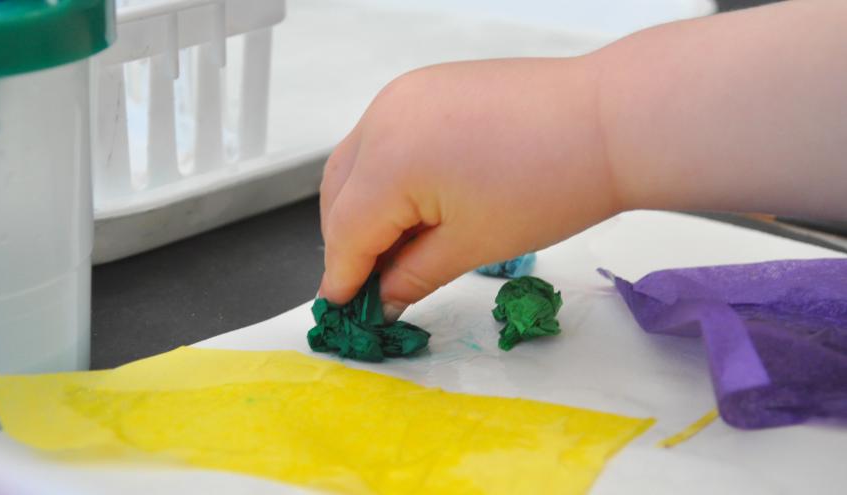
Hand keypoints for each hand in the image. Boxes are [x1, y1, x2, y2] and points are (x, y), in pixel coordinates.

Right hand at [317, 58, 618, 317]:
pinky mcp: (424, 87)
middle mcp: (385, 117)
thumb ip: (411, 276)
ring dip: (363, 207)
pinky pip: (382, 137)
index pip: (345, 231)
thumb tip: (381, 298)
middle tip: (374, 286)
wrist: (609, 121)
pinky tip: (415, 204)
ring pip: (355, 164)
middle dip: (349, 243)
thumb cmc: (554, 181)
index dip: (343, 276)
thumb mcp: (471, 246)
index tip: (343, 309)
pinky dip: (384, 174)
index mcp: (391, 160)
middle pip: (338, 195)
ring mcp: (403, 95)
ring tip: (398, 247)